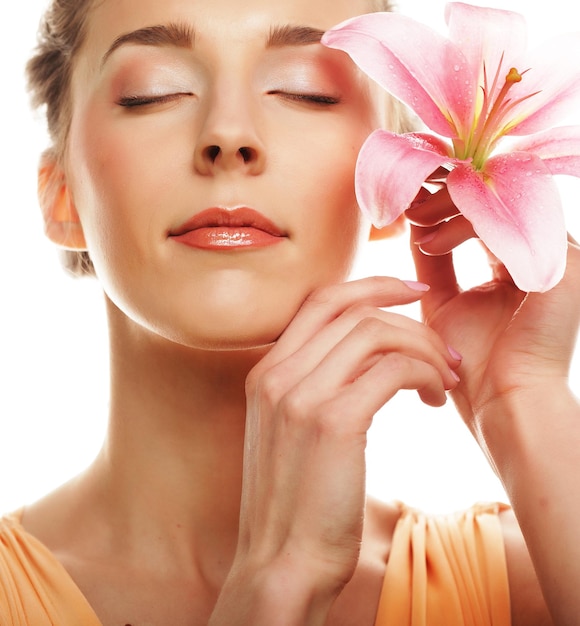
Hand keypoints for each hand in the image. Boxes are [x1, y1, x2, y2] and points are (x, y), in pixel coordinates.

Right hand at [212, 277, 459, 624]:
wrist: (281, 562)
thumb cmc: (297, 502)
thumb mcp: (291, 432)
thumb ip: (314, 387)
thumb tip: (368, 358)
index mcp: (265, 372)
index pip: (321, 301)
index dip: (370, 286)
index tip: (409, 293)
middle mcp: (277, 374)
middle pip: (353, 308)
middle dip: (408, 315)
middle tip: (443, 347)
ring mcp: (300, 395)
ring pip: (377, 332)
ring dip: (423, 348)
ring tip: (444, 380)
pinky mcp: (332, 422)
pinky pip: (392, 369)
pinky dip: (424, 374)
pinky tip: (432, 399)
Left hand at [407, 186, 579, 441]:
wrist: (502, 403)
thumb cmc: (472, 363)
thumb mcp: (443, 302)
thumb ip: (433, 263)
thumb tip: (413, 225)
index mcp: (516, 260)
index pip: (480, 212)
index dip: (443, 201)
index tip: (404, 204)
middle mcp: (539, 251)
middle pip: (493, 196)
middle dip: (445, 193)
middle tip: (407, 201)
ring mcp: (555, 254)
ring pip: (499, 200)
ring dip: (448, 203)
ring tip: (413, 220)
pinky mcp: (562, 263)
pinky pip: (507, 222)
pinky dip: (462, 225)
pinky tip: (431, 243)